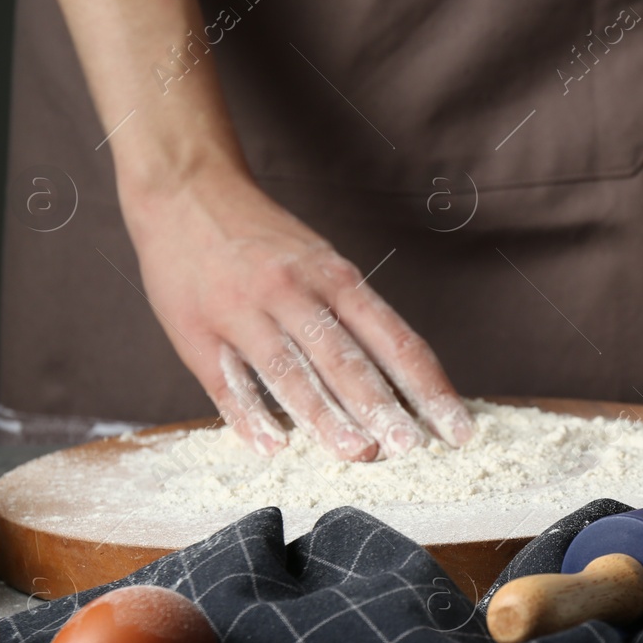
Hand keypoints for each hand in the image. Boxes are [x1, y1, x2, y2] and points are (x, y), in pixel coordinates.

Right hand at [120, 161, 472, 459]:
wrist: (186, 190)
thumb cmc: (265, 239)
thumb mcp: (322, 262)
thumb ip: (355, 317)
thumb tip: (402, 383)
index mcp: (334, 277)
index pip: (395, 340)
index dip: (429, 387)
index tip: (457, 428)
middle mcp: (293, 293)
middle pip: (344, 358)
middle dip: (380, 406)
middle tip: (409, 447)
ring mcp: (242, 312)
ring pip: (289, 372)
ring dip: (323, 417)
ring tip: (355, 452)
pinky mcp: (197, 333)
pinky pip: (227, 383)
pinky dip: (250, 417)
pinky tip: (273, 446)